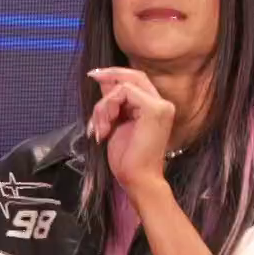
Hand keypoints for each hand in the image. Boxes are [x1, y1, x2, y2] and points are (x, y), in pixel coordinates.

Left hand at [86, 67, 173, 199]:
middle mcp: (162, 104)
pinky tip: (106, 126)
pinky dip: (108, 106)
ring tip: (100, 128)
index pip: (137, 81)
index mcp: (156, 108)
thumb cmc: (127, 159)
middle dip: (110, 75)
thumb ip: (113, 103)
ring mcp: (160, 106)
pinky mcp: (153, 110)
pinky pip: (124, 92)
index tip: (94, 76)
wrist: (137, 180)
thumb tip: (104, 81)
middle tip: (91, 76)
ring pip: (124, 86)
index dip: (116, 75)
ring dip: (103, 105)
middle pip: (135, 75)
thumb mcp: (115, 123)